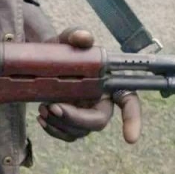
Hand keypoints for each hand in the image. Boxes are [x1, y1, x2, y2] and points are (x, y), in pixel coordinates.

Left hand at [37, 28, 141, 143]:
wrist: (42, 62)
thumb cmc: (62, 50)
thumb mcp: (65, 39)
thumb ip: (75, 35)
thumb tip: (84, 37)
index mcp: (109, 84)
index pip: (129, 102)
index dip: (133, 119)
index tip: (130, 138)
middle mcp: (101, 102)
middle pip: (98, 122)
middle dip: (76, 118)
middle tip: (53, 106)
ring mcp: (86, 115)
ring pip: (80, 131)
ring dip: (59, 123)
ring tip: (43, 107)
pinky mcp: (71, 124)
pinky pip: (66, 135)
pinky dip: (53, 129)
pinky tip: (41, 118)